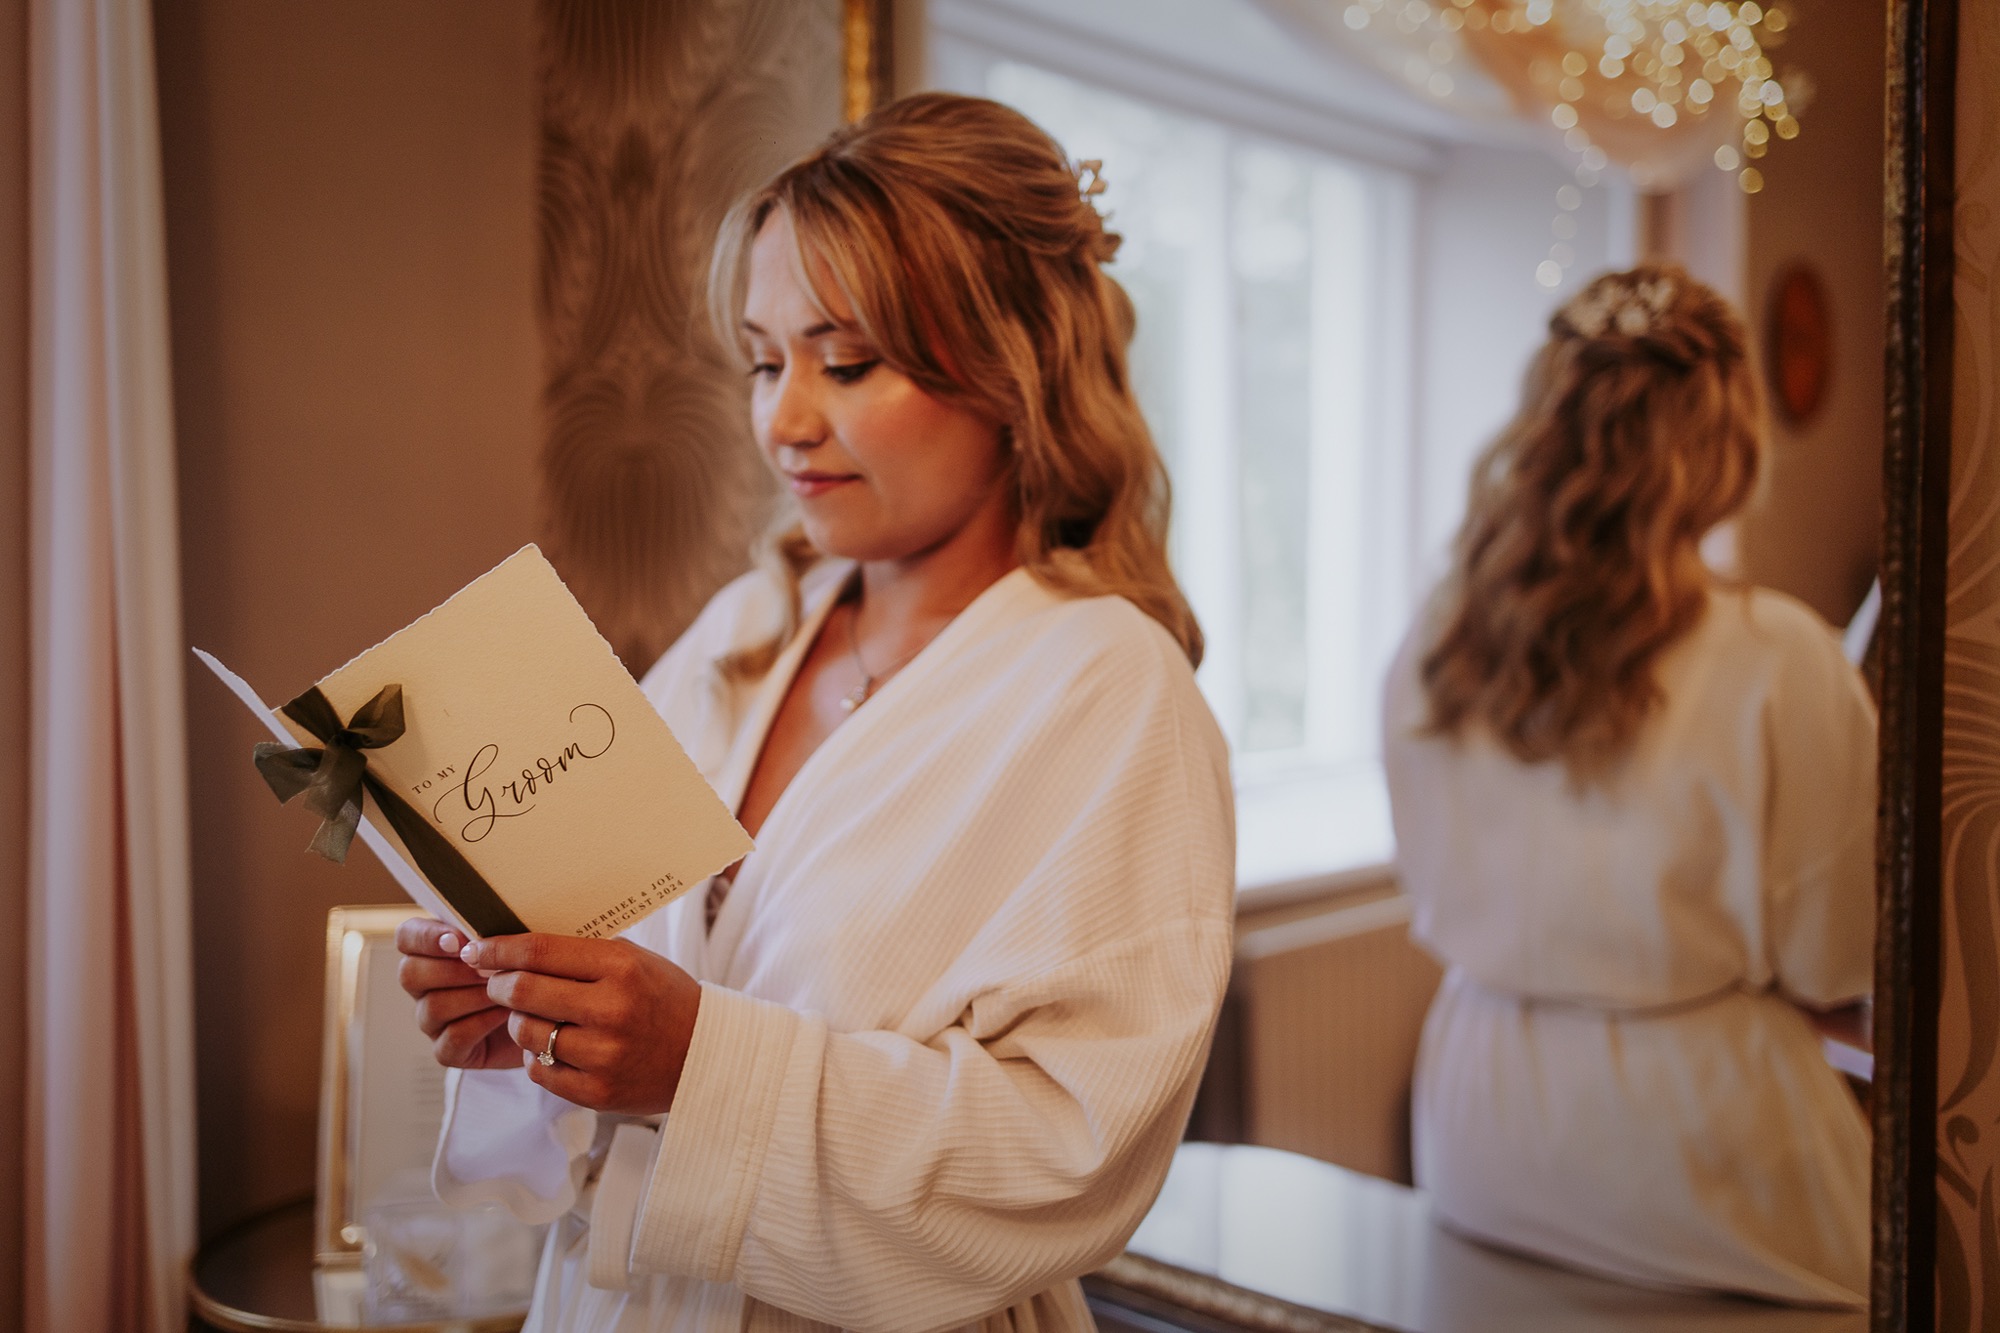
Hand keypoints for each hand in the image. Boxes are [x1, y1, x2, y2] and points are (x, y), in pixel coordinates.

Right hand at [396, 917, 516, 1069]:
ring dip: (473, 995)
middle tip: (489, 968)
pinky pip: (453, 1037)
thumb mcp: (511, 945)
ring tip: (506, 988)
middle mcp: (423, 988)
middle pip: (410, 973)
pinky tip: (506, 1013)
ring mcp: (432, 1022)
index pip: (406, 937)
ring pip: (434, 1006)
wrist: (545, 1019)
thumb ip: (493, 932)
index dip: (425, 937)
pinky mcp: (448, 1051)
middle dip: (453, 969)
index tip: (458, 940)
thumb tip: (483, 932)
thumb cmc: (525, 973)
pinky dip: (482, 1023)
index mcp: (430, 952)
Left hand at [458, 933, 702, 1115]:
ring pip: (525, 1033)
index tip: (477, 949)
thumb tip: (514, 947)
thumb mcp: (632, 960)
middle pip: (522, 991)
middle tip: (496, 983)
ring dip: (518, 1022)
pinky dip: (537, 1056)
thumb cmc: (662, 998)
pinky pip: (538, 1070)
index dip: (498, 950)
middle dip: (498, 985)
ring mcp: (603, 1054)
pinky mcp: (596, 1091)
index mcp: (620, 967)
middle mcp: (611, 1010)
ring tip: (533, 1016)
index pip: (539, 952)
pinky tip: (555, 1046)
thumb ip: (579, 954)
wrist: (703, 1054)